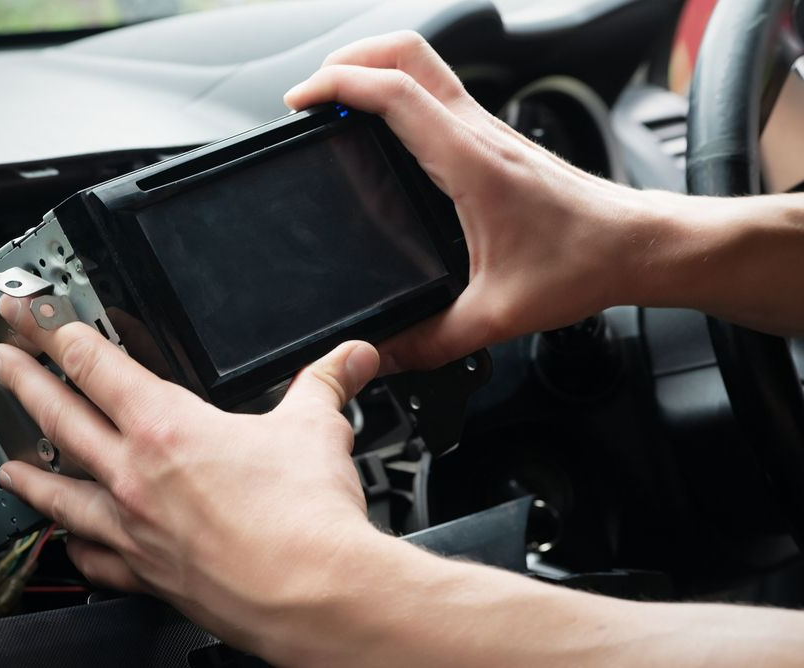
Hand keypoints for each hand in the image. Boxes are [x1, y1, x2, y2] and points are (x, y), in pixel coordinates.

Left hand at [0, 294, 381, 659]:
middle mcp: (137, 476)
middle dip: (22, 382)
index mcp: (168, 428)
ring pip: (63, 491)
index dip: (56, 332)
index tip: (31, 317)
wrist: (311, 594)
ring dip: (31, 472)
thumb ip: (327, 382)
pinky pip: (94, 559)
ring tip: (7, 464)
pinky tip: (70, 545)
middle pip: (60, 417)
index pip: (96, 365)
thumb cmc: (304, 517)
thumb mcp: (316, 427)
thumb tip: (352, 357)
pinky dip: (76, 548)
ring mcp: (135, 529)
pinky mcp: (148, 574)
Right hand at [285, 31, 663, 372]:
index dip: (337, 86)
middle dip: (350, 58)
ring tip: (339, 102)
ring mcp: (489, 129)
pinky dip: (401, 93)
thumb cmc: (583, 263)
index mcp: (469, 161)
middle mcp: (478, 131)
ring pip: (425, 64)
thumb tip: (381, 354)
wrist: (639, 246)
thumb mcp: (495, 315)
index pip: (392, 93)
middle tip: (314, 92)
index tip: (301, 103)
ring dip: (375, 67)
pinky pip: (439, 93)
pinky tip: (387, 132)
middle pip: (407, 52)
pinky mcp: (496, 139)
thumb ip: (429, 342)